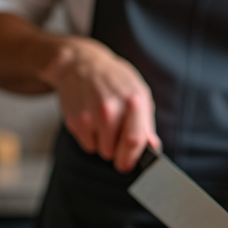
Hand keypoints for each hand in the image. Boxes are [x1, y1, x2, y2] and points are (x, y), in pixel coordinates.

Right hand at [48, 36, 160, 171]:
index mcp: (132, 101)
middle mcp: (109, 109)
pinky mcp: (74, 121)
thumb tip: (153, 147)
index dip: (133, 158)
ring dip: (104, 144)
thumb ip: (146, 123)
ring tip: (104, 123)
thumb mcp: (139, 93)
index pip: (134, 141)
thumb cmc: (115, 79)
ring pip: (100, 151)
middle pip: (114, 152)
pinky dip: (91, 138)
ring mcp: (89, 115)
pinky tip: (92, 120)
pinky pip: (87, 145)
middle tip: (118, 137)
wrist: (81, 64)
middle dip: (118, 153)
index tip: (130, 163)